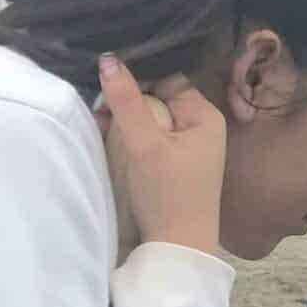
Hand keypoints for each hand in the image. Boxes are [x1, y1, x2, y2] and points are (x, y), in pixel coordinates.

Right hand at [99, 55, 224, 255]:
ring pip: (150, 118)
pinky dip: (132, 138)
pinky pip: (151, 138)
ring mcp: (190, 146)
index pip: (167, 78)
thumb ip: (126, 100)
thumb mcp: (144, 143)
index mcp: (205, 115)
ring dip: (126, 121)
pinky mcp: (176, 164)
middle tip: (100, 112)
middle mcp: (202, 127)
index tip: (108, 88)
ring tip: (102, 125)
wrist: (178, 248)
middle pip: (158, 97)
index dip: (137, 79)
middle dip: (128, 102)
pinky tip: (112, 141)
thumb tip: (108, 59)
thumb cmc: (168, 194)